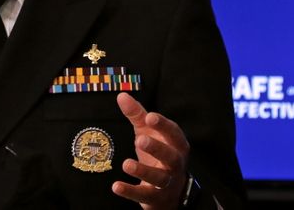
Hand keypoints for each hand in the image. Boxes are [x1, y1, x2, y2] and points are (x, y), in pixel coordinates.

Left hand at [112, 93, 189, 208]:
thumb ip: (137, 114)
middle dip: (157, 148)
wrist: (172, 192)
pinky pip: (145, 195)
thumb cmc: (158, 154)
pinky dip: (131, 191)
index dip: (163, 125)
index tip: (150, 116)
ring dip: (143, 171)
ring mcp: (168, 183)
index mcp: (176, 144)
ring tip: (126, 164)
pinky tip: (116, 186)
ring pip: (159, 178)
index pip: (174, 133)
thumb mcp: (149, 132)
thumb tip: (121, 95)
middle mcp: (175, 164)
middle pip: (171, 156)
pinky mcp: (156, 199)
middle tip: (140, 140)